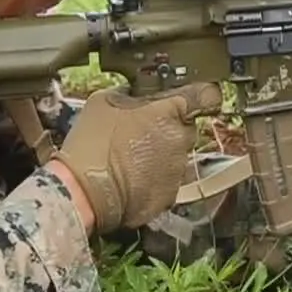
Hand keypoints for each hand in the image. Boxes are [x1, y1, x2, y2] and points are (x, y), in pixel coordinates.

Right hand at [49, 82, 222, 233]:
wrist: (84, 191)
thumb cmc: (92, 143)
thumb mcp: (104, 100)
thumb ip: (131, 94)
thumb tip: (137, 95)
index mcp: (171, 111)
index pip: (206, 97)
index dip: (201, 96)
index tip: (195, 100)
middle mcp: (182, 140)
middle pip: (185, 128)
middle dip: (167, 129)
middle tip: (138, 133)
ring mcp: (178, 170)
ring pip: (176, 156)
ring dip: (159, 155)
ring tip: (129, 159)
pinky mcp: (170, 196)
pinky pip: (166, 181)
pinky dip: (153, 179)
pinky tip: (130, 178)